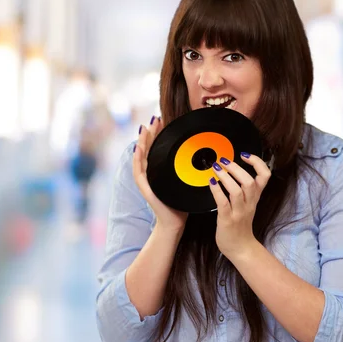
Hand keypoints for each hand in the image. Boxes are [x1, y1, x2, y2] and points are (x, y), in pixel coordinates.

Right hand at [133, 116, 187, 232]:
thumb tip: (204, 156)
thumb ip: (190, 170)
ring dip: (142, 143)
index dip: (158, 135)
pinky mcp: (145, 188)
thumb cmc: (182, 205)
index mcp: (161, 171)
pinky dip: (137, 159)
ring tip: (144, 129)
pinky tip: (138, 149)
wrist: (174, 223)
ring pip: (141, 158)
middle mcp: (151, 174)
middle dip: (150, 134)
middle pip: (148, 150)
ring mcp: (147, 181)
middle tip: (154, 119)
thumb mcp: (187, 183)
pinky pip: (139, 172)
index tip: (162, 121)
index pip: (158, 149)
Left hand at [208, 153, 271, 260]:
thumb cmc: (240, 225)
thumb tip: (233, 171)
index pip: (264, 177)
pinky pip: (223, 203)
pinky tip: (211, 182)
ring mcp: (239, 213)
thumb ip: (244, 191)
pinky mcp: (227, 220)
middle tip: (223, 161)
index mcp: (255, 198)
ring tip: (216, 168)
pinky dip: (217, 190)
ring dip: (226, 177)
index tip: (245, 155)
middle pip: (249, 182)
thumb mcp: (248, 205)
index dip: (257, 163)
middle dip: (236, 168)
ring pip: (237, 191)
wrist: (241, 248)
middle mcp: (249, 204)